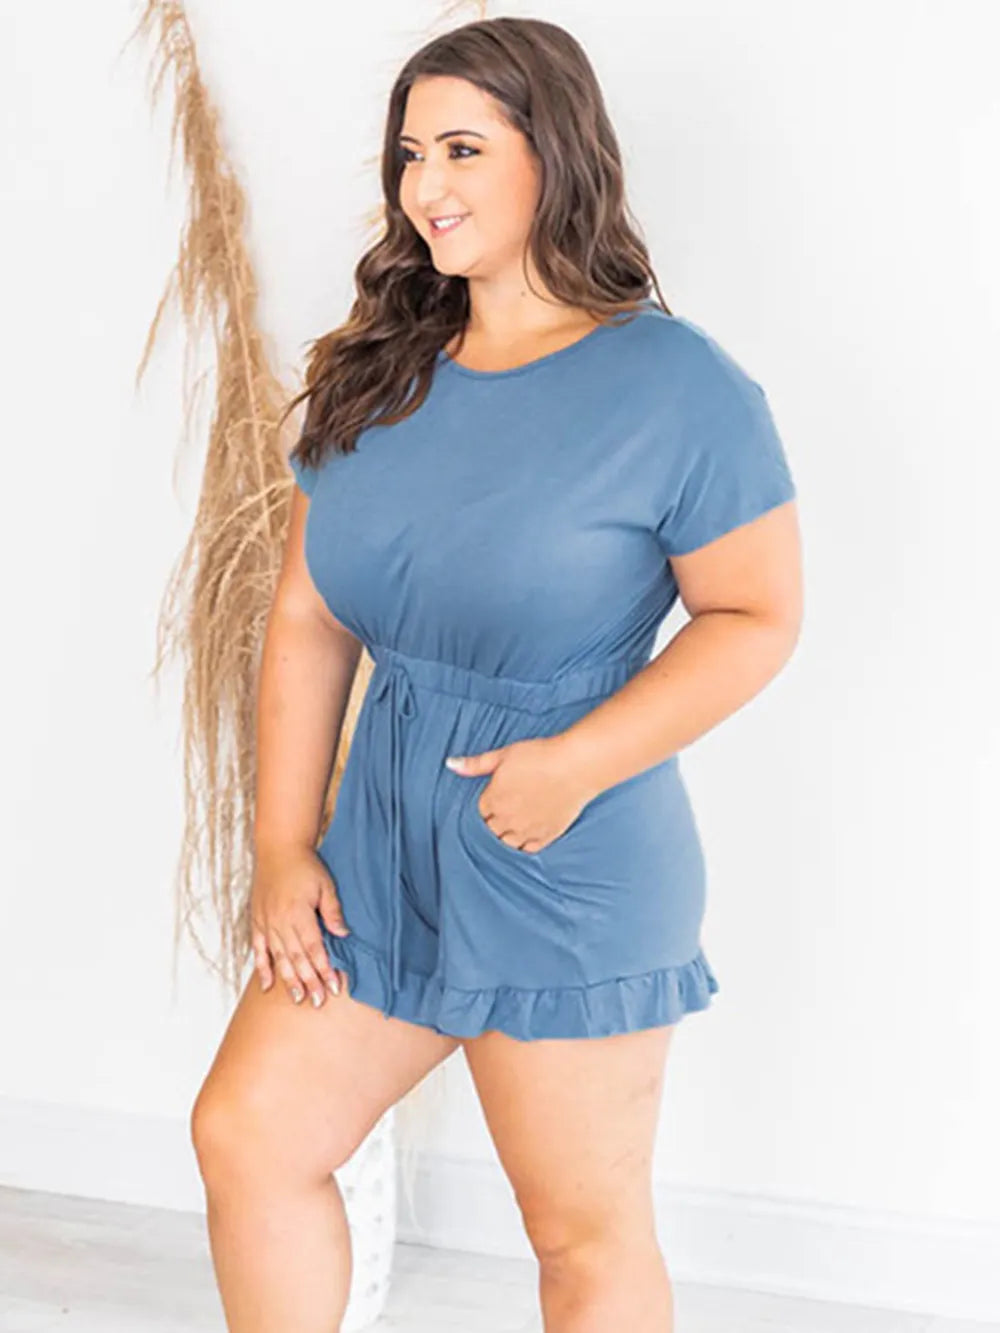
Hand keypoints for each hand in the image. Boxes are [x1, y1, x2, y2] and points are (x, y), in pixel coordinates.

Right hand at [249, 844, 350, 1006]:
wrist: (278, 849)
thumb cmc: (305, 866)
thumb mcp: (326, 885)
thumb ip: (333, 912)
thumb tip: (343, 936)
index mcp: (299, 913)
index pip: (314, 949)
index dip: (324, 970)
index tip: (334, 987)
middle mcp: (280, 922)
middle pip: (297, 959)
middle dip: (310, 982)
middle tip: (319, 1001)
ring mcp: (266, 923)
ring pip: (279, 958)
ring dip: (289, 980)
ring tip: (298, 999)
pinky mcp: (257, 921)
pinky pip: (258, 949)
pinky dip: (262, 968)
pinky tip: (267, 985)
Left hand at [445, 735, 596, 853]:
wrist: (576, 766)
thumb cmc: (540, 756)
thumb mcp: (503, 755)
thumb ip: (475, 764)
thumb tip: (450, 764)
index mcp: (493, 800)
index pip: (478, 814)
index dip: (484, 807)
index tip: (491, 801)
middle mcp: (507, 820)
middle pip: (489, 831)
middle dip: (492, 823)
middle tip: (502, 813)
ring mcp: (527, 830)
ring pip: (506, 844)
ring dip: (505, 837)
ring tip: (512, 825)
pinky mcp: (546, 836)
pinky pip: (528, 849)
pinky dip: (524, 845)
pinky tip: (526, 836)